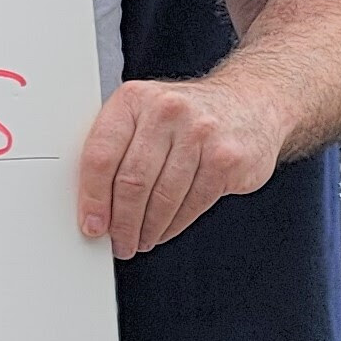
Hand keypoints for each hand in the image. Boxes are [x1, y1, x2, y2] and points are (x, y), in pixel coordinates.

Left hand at [76, 77, 284, 258]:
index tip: (91, 224)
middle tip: (118, 241)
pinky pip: (192, 203)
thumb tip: (90, 203)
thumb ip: (115, 148)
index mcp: (133, 99)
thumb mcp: (142, 115)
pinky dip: (173, 225)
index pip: (101, 155)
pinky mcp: (227, 158)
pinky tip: (163, 230)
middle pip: (132, 181)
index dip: (92, 197)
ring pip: (163, 197)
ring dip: (147, 229)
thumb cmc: (184, 117)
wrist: (250, 103)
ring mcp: (201, 133)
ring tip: (138, 240)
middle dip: (121, 222)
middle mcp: (167, 111)